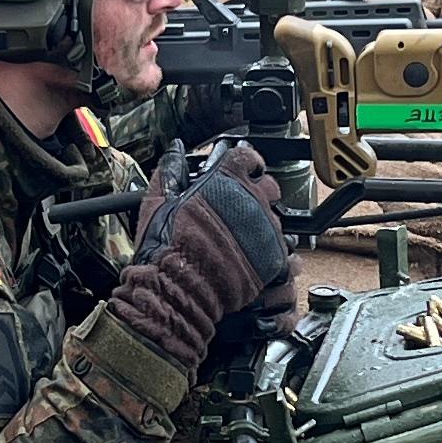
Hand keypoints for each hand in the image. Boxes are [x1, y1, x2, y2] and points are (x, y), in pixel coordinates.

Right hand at [106, 141, 296, 369]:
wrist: (179, 291)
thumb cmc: (166, 249)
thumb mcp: (158, 203)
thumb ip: (170, 172)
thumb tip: (175, 150)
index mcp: (226, 182)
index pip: (247, 157)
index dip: (245, 163)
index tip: (242, 170)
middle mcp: (252, 201)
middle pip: (268, 187)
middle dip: (257, 194)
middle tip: (239, 209)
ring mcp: (267, 231)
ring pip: (276, 219)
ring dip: (262, 225)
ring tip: (240, 241)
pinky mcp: (275, 259)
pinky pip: (283, 249)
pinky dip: (270, 253)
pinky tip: (251, 260)